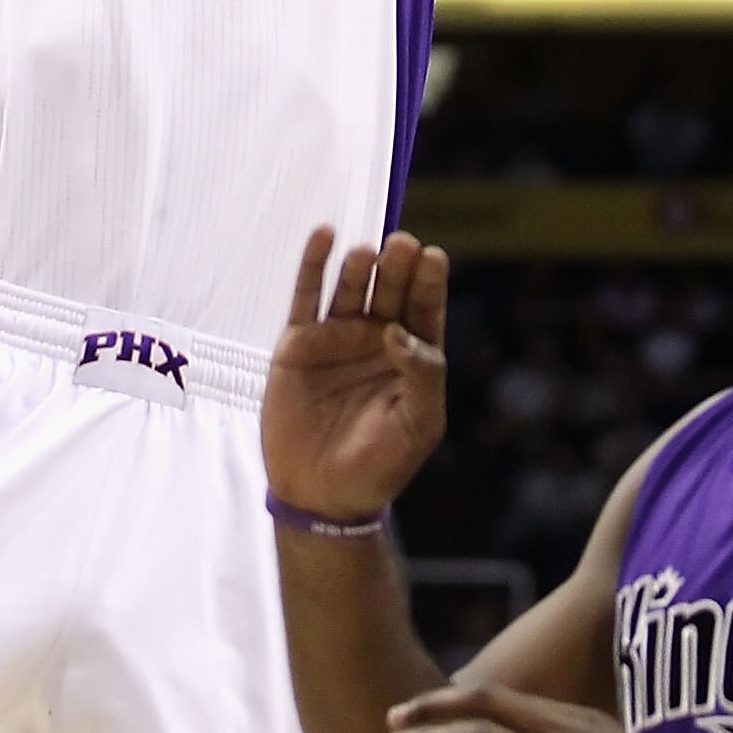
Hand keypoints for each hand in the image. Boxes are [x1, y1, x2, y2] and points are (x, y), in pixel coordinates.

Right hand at [262, 228, 448, 523]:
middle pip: (389, 292)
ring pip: (350, 289)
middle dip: (397, 268)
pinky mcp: (299, 343)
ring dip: (359, 266)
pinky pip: (306, 296)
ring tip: (367, 251)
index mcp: (410, 356)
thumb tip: (399, 332)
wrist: (321, 496)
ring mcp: (336, 337)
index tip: (433, 257)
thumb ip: (422, 376)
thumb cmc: (380, 464)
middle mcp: (375, 338)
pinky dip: (313, 265)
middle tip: (402, 246)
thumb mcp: (417, 425)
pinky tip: (324, 236)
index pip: (424, 310)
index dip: (429, 283)